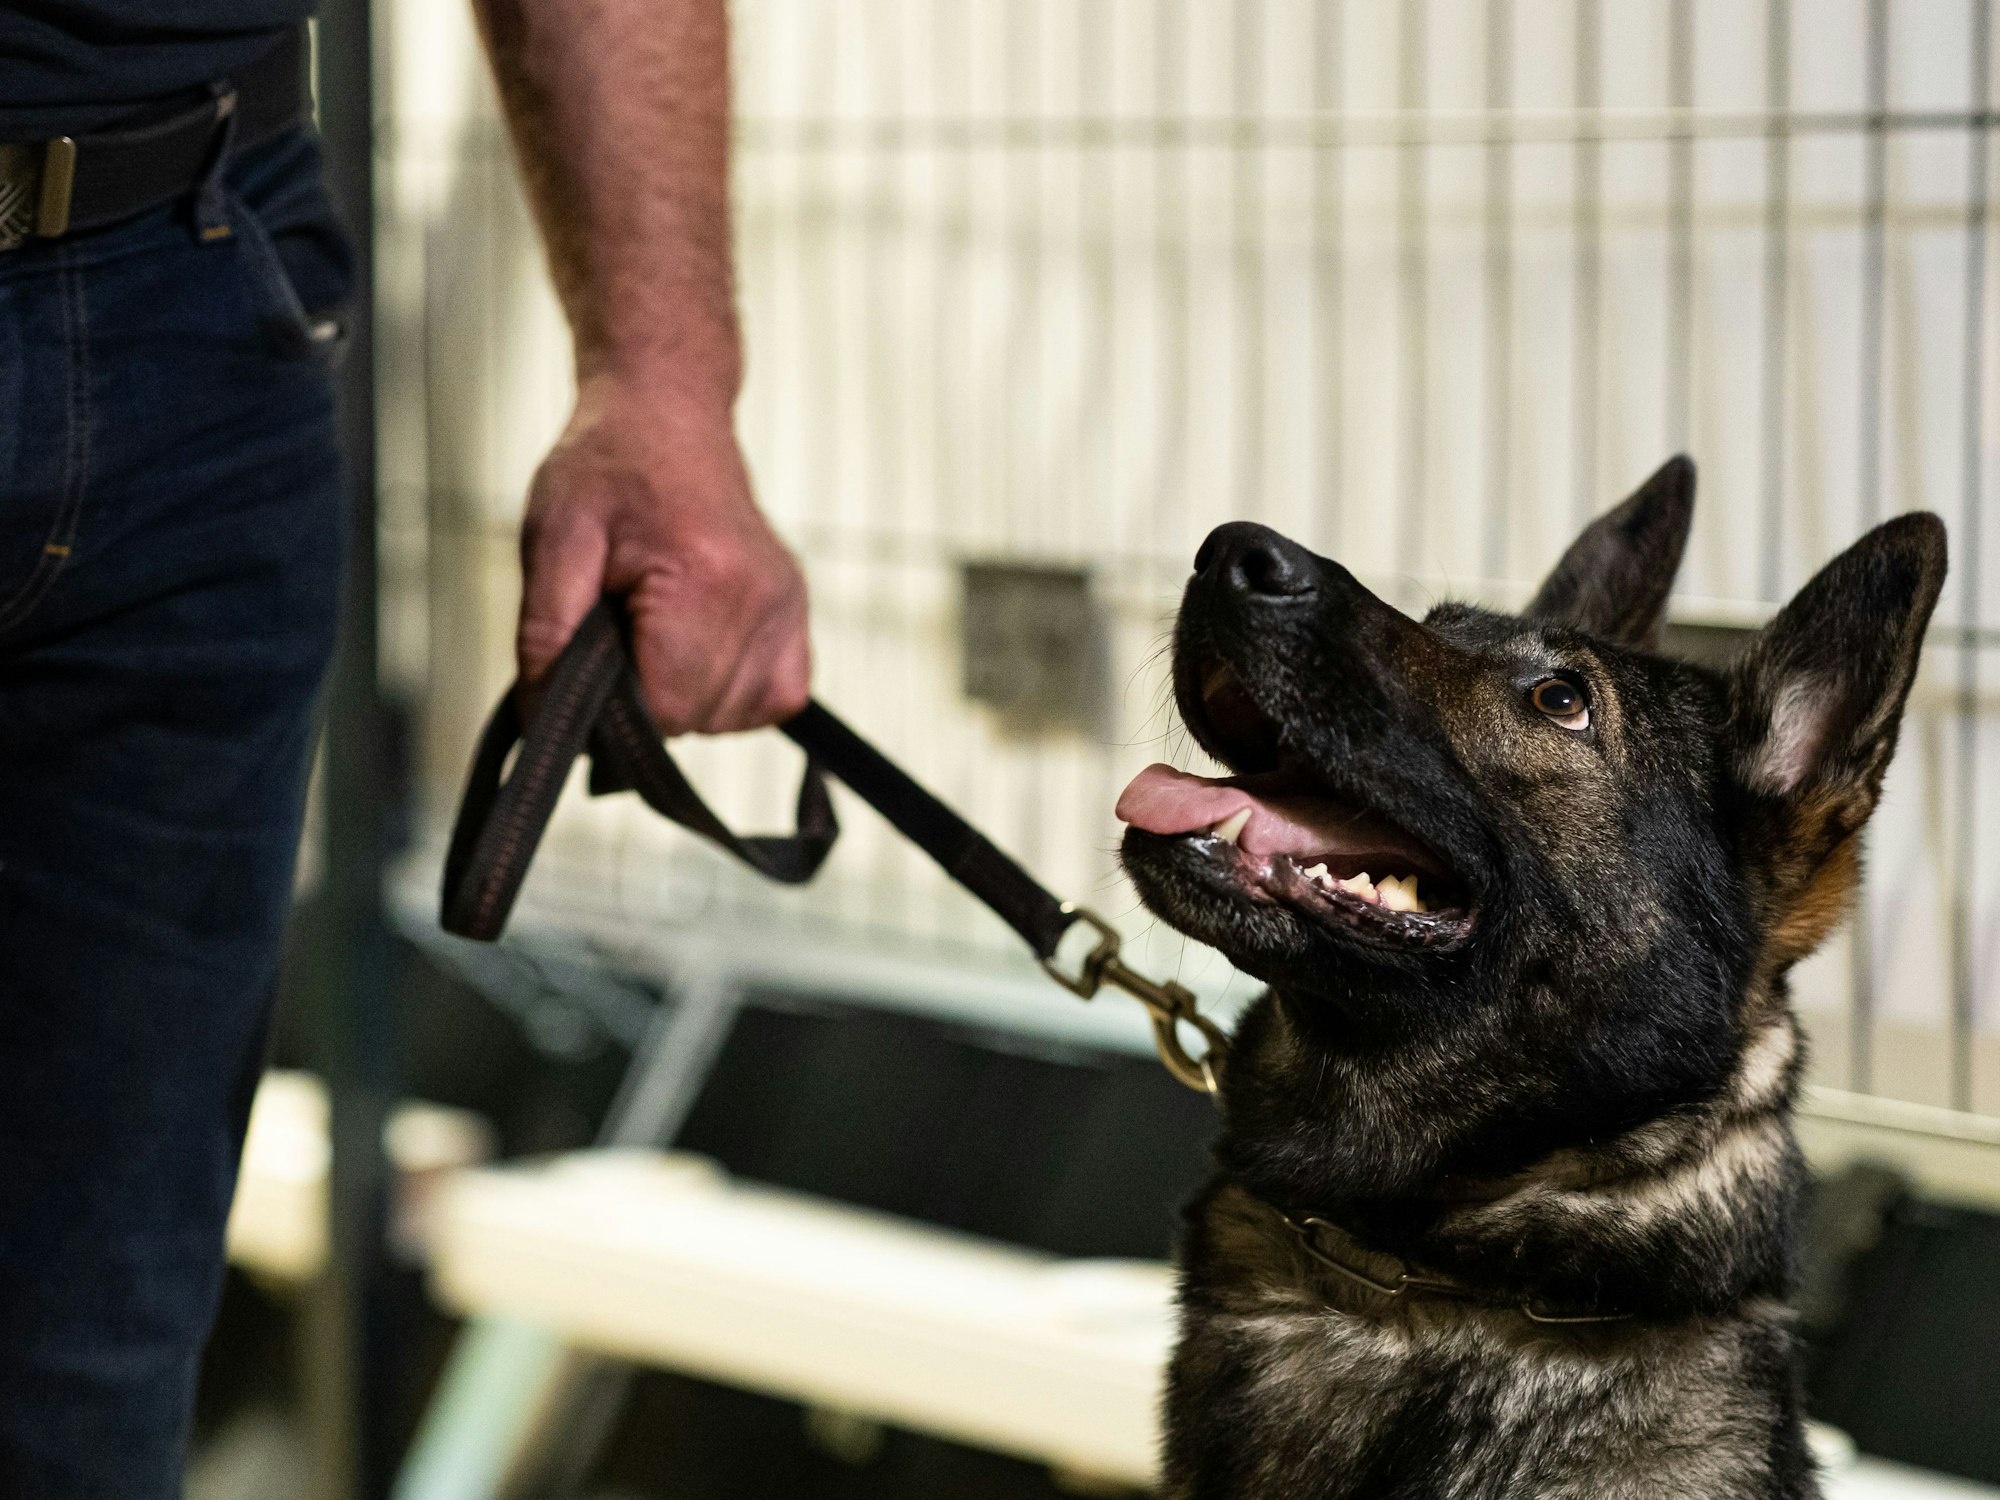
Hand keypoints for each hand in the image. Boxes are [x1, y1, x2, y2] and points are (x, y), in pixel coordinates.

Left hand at [516, 374, 809, 734]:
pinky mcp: (798, 610)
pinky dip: (731, 692)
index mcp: (704, 579)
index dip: (616, 704)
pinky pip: (774, 698)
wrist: (667, 415)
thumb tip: (552, 725)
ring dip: (685, 694)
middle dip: (647, 695)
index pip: (665, 709)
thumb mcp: (553, 540)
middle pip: (697, 719)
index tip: (597, 650)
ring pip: (731, 718)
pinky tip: (698, 647)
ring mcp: (788, 606)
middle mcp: (762, 599)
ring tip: (657, 626)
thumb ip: (547, 635)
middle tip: (622, 625)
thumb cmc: (606, 470)